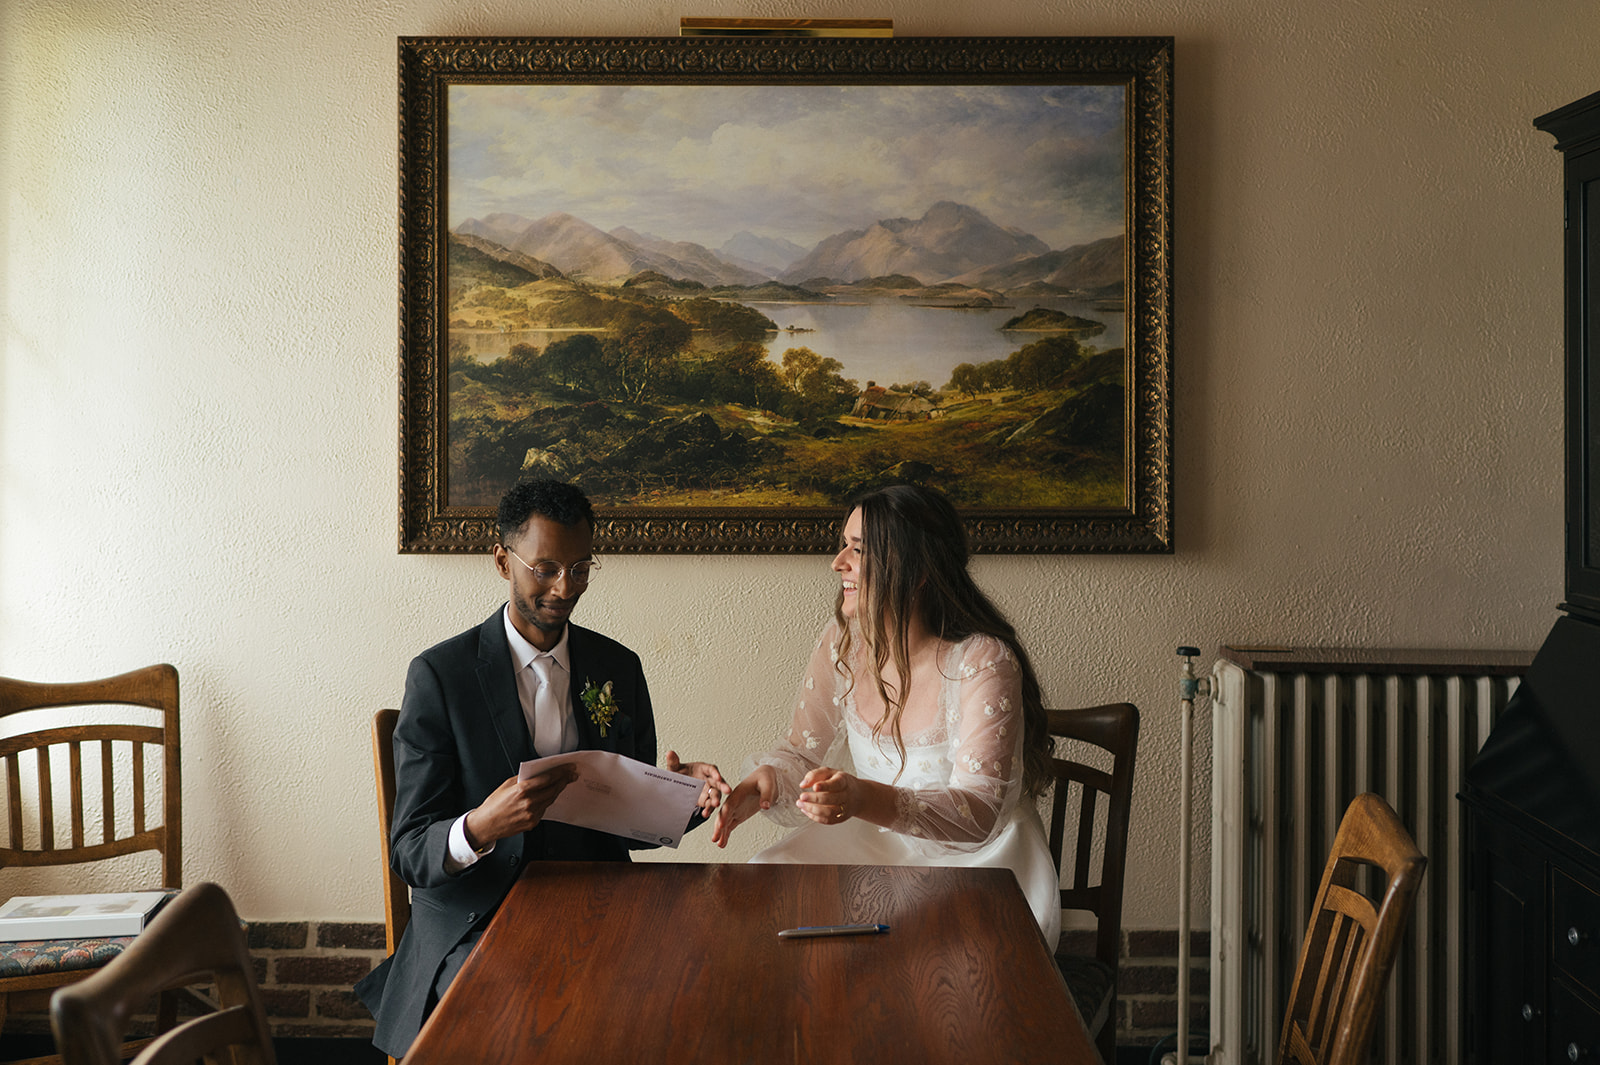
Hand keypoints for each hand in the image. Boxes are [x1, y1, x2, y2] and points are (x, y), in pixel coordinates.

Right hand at [463, 765, 577, 848]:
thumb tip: (537, 773)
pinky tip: (549, 795)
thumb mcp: (506, 785)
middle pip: (553, 789)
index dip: (560, 772)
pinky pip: (544, 809)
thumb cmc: (493, 805)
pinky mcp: (532, 823)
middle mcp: (529, 803)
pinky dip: (547, 801)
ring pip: (550, 799)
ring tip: (563, 783)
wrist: (486, 825)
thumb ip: (523, 779)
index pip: (547, 778)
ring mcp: (532, 814)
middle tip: (571, 774)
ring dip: (557, 790)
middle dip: (564, 780)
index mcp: (522, 790)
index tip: (568, 768)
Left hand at [664, 750, 731, 815]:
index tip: (718, 777)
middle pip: (718, 782)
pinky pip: (709, 804)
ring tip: (715, 804)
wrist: (676, 787)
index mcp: (703, 769)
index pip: (711, 769)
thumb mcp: (675, 768)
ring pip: (715, 794)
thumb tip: (670, 753)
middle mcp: (708, 779)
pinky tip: (706, 813)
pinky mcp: (705, 800)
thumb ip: (673, 761)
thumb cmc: (679, 774)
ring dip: (716, 799)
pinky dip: (708, 809)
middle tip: (727, 790)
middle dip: (723, 786)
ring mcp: (708, 790)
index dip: (715, 773)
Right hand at [711, 764, 777, 848]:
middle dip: (719, 826)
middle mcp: (733, 801)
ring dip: (721, 833)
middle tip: (715, 838)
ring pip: (725, 822)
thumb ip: (766, 795)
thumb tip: (765, 806)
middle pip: (723, 815)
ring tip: (719, 844)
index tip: (721, 825)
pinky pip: (730, 826)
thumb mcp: (767, 784)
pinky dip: (726, 834)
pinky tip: (723, 843)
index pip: (729, 805)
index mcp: (738, 793)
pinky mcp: (738, 815)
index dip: (725, 815)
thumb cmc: (765, 779)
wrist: (765, 779)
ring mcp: (735, 809)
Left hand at [796, 766, 860, 826]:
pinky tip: (806, 810)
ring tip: (800, 804)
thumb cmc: (839, 781)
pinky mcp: (840, 818)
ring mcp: (844, 808)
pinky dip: (814, 817)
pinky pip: (827, 820)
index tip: (815, 787)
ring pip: (829, 812)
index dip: (825, 786)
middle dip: (814, 799)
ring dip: (812, 809)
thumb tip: (803, 784)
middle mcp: (846, 796)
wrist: (857, 795)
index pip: (836, 784)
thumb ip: (815, 775)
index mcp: (844, 782)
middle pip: (831, 799)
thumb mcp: (829, 772)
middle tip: (801, 797)